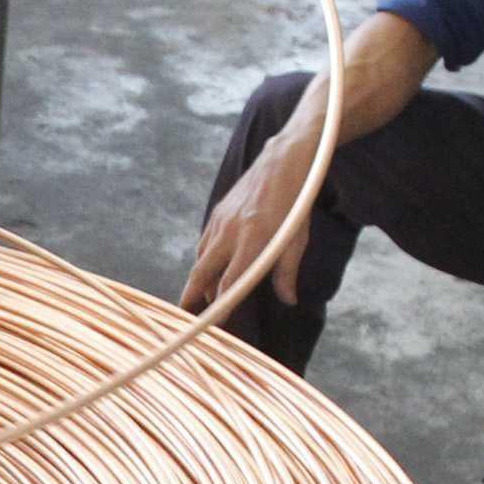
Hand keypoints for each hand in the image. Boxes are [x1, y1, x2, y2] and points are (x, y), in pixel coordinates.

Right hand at [181, 79, 326, 313]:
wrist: (284, 161)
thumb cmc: (296, 203)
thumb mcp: (297, 239)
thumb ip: (287, 271)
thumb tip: (288, 300)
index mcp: (253, 240)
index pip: (231, 281)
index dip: (222, 305)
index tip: (216, 322)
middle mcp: (231, 232)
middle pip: (203, 272)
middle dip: (193, 295)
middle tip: (186, 313)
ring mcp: (221, 221)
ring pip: (202, 257)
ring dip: (201, 278)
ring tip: (205, 295)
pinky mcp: (218, 212)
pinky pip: (206, 241)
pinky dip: (206, 258)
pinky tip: (213, 266)